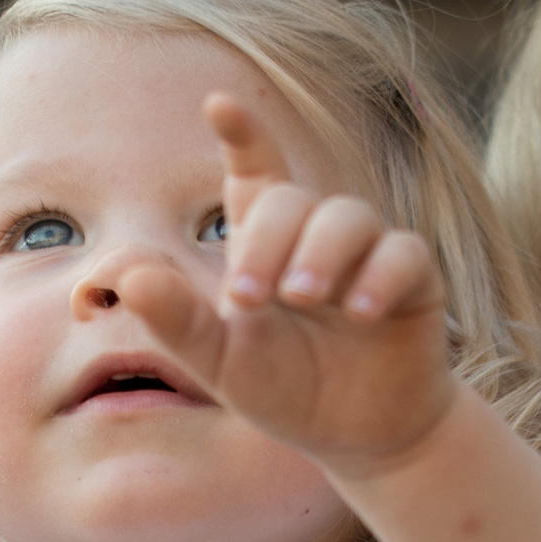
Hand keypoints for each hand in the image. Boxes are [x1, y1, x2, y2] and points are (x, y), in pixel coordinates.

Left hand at [120, 95, 454, 469]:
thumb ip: (177, 322)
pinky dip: (379, 276)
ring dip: (321, 252)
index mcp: (265, 244)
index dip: (243, 136)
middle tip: (249, 298)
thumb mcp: (221, 363)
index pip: (254, 174)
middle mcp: (315, 236)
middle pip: (293, 199)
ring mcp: (368, 254)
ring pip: (349, 215)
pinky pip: (404, 254)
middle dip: (267, 242)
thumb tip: (126, 278)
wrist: (359, 435)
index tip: (220, 106)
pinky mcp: (414, 281)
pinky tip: (359, 313)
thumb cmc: (286, 389)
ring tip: (302, 296)